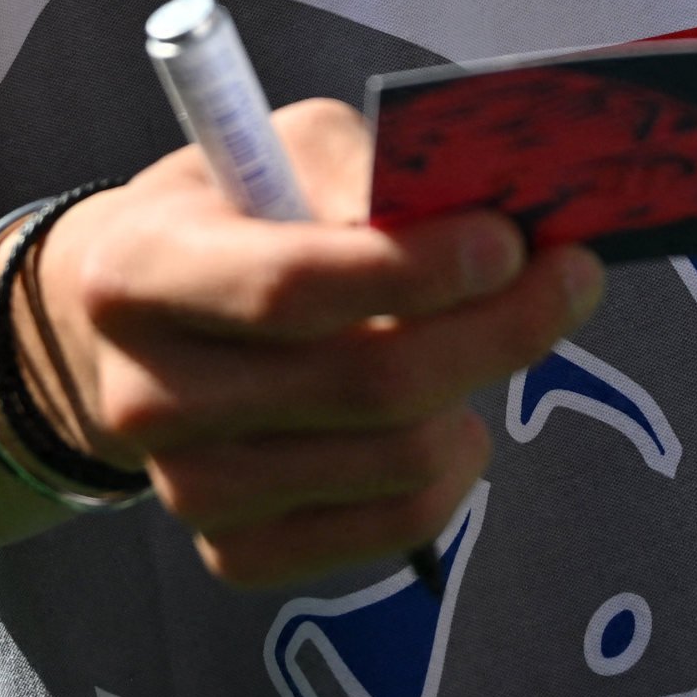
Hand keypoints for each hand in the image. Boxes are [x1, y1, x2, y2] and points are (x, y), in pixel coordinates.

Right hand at [30, 98, 602, 587]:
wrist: (125, 324)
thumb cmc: (232, 208)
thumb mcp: (284, 147)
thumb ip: (374, 171)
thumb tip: (497, 217)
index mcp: (142, 268)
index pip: (295, 286)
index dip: (418, 267)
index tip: (511, 239)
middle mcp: (147, 392)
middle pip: (367, 382)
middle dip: (499, 328)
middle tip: (571, 279)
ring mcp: (186, 486)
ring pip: (393, 463)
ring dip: (480, 392)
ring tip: (496, 335)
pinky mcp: (230, 549)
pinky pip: (385, 531)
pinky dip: (449, 474)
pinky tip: (449, 417)